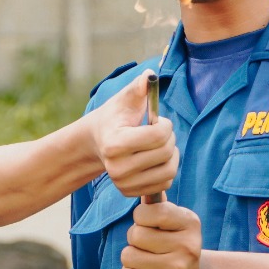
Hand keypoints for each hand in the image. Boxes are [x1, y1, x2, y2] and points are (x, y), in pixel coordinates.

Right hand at [85, 71, 178, 197]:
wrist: (97, 142)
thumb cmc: (115, 117)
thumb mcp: (124, 100)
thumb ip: (137, 88)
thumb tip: (149, 76)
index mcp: (115, 144)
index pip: (157, 136)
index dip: (165, 125)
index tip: (158, 120)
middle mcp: (117, 167)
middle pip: (165, 153)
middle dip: (169, 138)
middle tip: (160, 131)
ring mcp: (122, 182)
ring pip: (169, 171)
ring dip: (172, 155)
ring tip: (160, 145)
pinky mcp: (129, 192)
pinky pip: (165, 183)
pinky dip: (166, 169)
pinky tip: (156, 160)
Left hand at [121, 201, 203, 268]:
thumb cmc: (176, 244)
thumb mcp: (175, 222)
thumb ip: (158, 206)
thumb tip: (142, 188)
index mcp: (190, 224)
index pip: (153, 211)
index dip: (141, 216)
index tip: (147, 222)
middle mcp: (187, 247)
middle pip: (136, 234)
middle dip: (135, 238)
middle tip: (148, 245)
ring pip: (128, 255)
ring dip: (131, 257)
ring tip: (147, 260)